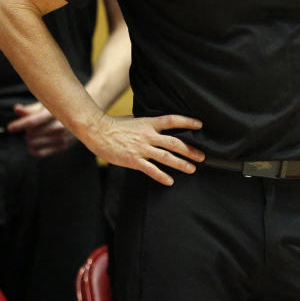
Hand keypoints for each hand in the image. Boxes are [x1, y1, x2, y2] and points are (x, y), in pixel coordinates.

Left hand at [8, 102, 75, 156]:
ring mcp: (63, 137)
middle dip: (26, 132)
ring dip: (29, 141)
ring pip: (36, 143)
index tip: (10, 128)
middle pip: (33, 133)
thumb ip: (30, 109)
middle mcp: (60, 125)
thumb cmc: (58, 109)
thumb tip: (17, 109)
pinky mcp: (64, 146)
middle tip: (27, 130)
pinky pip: (42, 153)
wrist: (82, 116)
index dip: (20, 124)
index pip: (33, 120)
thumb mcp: (45, 105)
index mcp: (55, 112)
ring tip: (31, 137)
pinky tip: (33, 146)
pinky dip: (34, 150)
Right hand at [84, 113, 203, 185]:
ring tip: (192, 169)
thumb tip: (156, 125)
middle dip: (190, 150)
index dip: (186, 122)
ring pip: (166, 157)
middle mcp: (148, 135)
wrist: (98, 131)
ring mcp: (141, 148)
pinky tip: (170, 181)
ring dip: (181, 164)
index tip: (199, 125)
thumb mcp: (133, 119)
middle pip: (174, 142)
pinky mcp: (134, 160)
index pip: (172, 121)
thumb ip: (146, 124)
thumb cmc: (114, 125)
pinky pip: (151, 170)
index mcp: (148, 123)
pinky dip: (162, 176)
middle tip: (202, 156)